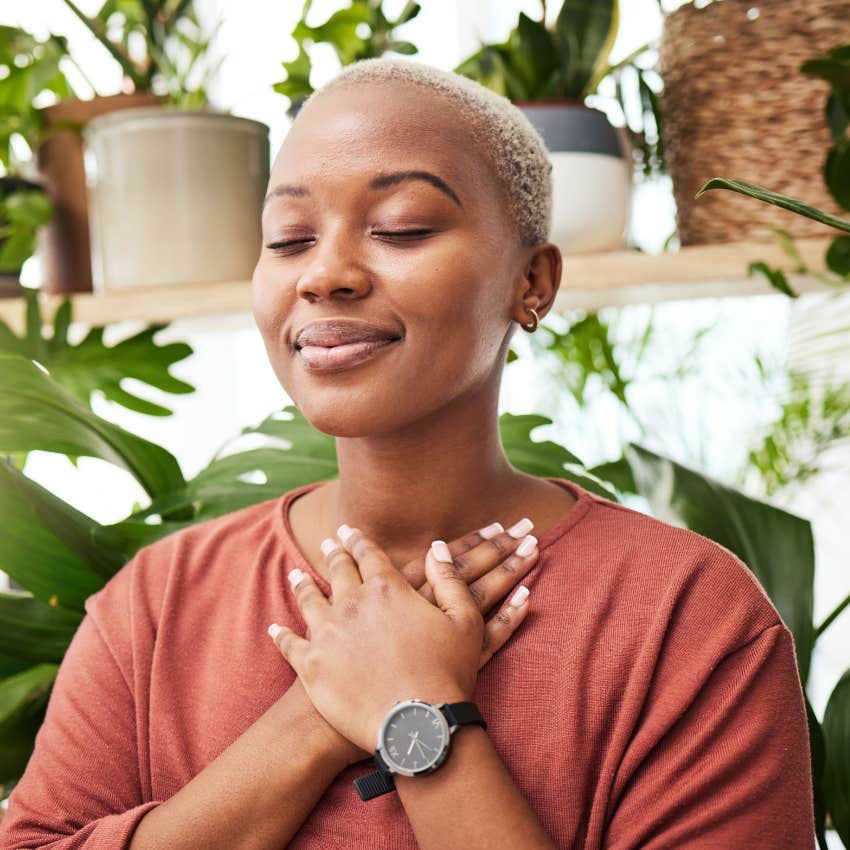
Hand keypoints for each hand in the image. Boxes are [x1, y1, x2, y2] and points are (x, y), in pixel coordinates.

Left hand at [269, 526, 535, 754]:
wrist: (417, 727)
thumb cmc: (448, 675)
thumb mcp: (465, 621)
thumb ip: (450, 580)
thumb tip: (436, 548)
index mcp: (387, 588)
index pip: (368, 554)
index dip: (358, 540)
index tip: (349, 531)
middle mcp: (352, 603)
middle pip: (338, 571)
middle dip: (334, 554)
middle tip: (328, 544)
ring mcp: (327, 634)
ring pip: (309, 600)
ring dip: (303, 585)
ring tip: (296, 576)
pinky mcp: (311, 666)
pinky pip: (290, 644)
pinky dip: (281, 636)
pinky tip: (275, 629)